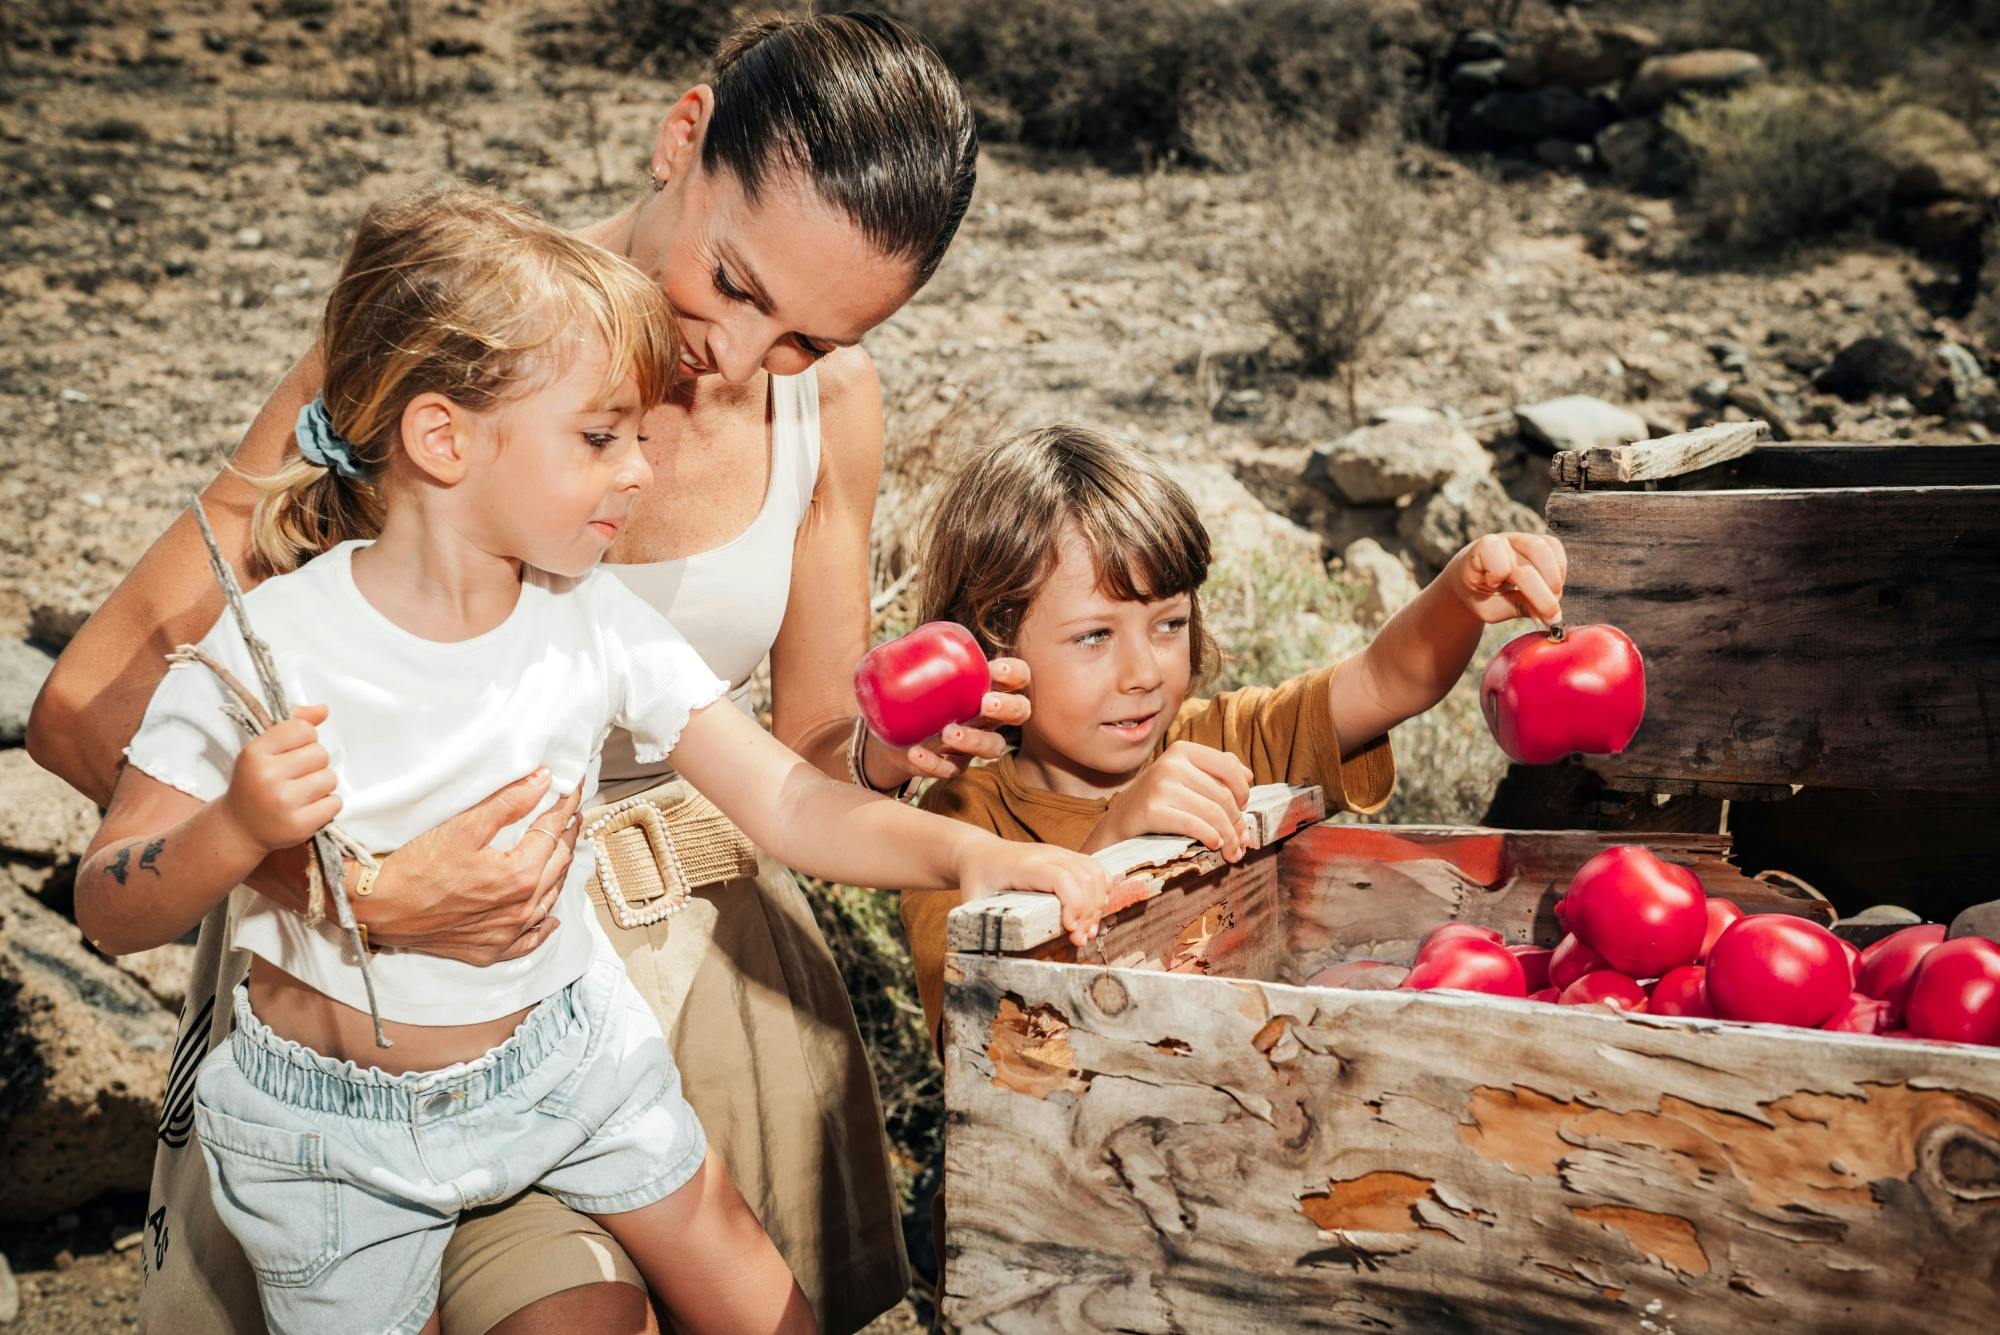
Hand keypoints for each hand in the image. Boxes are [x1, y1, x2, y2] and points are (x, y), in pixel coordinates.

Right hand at [219, 705, 341, 851]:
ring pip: (330, 778)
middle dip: (314, 763)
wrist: (239, 828)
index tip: (292, 752)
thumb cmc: (255, 783)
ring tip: (300, 792)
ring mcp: (283, 803)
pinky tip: (306, 808)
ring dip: (321, 785)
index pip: (303, 729)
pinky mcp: (299, 826)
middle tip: (295, 776)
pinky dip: (327, 805)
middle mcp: (267, 777)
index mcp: (255, 753)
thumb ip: (293, 724)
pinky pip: (335, 803)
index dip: (305, 739)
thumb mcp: (263, 749)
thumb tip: (323, 709)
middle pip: (320, 753)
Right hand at [359, 772, 582, 963]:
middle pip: (556, 864)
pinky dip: (541, 925)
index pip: (552, 832)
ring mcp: (506, 933)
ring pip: (547, 899)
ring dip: (557, 872)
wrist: (377, 907)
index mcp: (519, 876)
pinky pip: (527, 940)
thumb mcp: (463, 827)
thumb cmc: (415, 866)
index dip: (565, 806)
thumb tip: (543, 780)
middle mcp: (520, 909)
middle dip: (565, 835)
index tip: (573, 788)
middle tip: (570, 814)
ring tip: (561, 849)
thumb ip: (508, 802)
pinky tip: (549, 917)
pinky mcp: (489, 950)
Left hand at [885, 657, 1032, 782]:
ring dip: (975, 741)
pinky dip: (933, 763)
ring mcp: (972, 744)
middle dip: (1008, 708)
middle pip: (1019, 713)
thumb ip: (916, 652)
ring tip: (949, 733)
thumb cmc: (914, 693)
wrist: (891, 734)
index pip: (1018, 677)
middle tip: (986, 704)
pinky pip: (950, 769)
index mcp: (986, 685)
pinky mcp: (950, 765)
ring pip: (992, 747)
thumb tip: (894, 631)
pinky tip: (915, 753)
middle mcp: (988, 716)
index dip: (1015, 674)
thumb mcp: (917, 670)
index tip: (995, 671)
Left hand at [958, 837, 1114, 946]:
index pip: (1061, 877)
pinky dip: (1102, 891)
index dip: (1074, 903)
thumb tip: (982, 960)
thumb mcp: (972, 902)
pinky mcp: (1068, 857)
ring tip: (1087, 932)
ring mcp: (1060, 854)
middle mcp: (1047, 855)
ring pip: (1095, 872)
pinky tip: (1094, 914)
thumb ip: (977, 927)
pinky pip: (1096, 869)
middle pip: (1084, 876)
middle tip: (1079, 941)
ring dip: (1098, 904)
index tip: (1070, 930)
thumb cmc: (977, 880)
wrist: (980, 854)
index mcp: (1025, 865)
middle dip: (1089, 912)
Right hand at [1084, 741, 1252, 858]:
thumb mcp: (1184, 779)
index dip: (1243, 791)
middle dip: (1238, 823)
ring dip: (1230, 837)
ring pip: (1213, 812)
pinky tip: (1215, 845)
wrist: (1119, 826)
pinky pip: (1195, 825)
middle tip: (1243, 842)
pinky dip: (1212, 838)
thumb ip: (1215, 771)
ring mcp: (1160, 786)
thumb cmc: (1158, 803)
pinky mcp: (1152, 810)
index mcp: (1182, 750)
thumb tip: (1248, 775)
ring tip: (1234, 852)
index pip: (1229, 766)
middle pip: (1223, 795)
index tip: (1243, 809)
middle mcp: (1171, 763)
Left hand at [1450, 532, 1566, 625]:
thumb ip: (1517, 608)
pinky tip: (1553, 589)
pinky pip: (1555, 546)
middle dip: (1544, 589)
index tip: (1494, 587)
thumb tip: (1550, 615)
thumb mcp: (1489, 608)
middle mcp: (1502, 540)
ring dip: (1555, 579)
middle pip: (1533, 552)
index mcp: (1479, 553)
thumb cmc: (1480, 594)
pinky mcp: (1536, 539)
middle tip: (1549, 615)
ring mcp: (1520, 537)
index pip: (1496, 555)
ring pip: (1547, 547)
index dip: (1499, 573)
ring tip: (1552, 601)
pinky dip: (1560, 570)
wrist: (1473, 577)